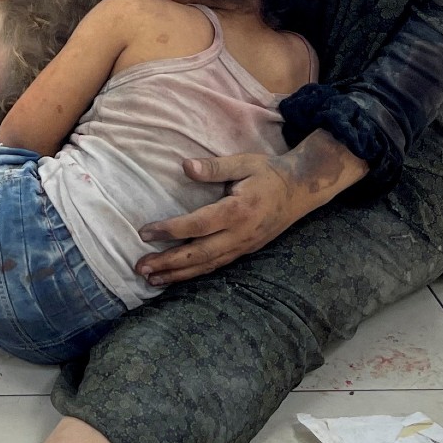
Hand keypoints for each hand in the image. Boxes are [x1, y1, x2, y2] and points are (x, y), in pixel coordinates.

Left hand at [133, 131, 367, 285]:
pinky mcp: (246, 250)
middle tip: (140, 268)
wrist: (303, 189)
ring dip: (178, 274)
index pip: (197, 226)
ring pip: (207, 265)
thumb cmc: (269, 172)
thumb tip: (185, 166)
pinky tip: (177, 277)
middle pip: (199, 254)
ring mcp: (245, 246)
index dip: (169, 231)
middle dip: (168, 263)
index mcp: (238, 211)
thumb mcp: (243, 162)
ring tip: (151, 279)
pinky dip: (195, 274)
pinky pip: (217, 266)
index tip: (144, 233)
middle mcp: (241, 234)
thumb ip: (214, 167)